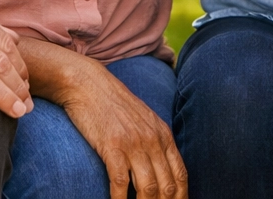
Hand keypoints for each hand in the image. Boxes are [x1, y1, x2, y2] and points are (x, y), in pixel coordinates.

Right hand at [60, 59, 186, 198]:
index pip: (180, 175)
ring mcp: (133, 144)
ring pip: (148, 188)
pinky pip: (120, 182)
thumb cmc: (115, 106)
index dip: (182, 197)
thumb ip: (155, 143)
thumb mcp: (144, 121)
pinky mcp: (112, 147)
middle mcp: (153, 140)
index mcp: (163, 135)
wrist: (90, 85)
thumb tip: (162, 170)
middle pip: (167, 186)